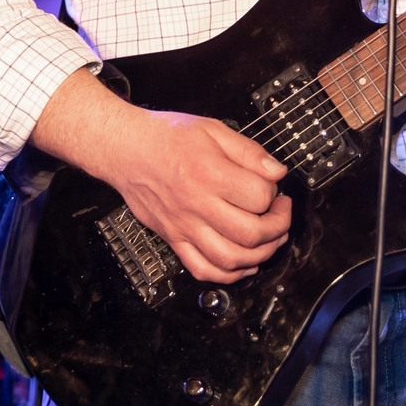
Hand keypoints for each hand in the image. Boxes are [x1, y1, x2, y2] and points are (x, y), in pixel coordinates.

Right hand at [34, 74, 291, 284]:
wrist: (125, 150)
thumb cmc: (166, 137)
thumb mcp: (212, 129)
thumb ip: (248, 151)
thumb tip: (277, 172)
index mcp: (209, 173)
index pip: (259, 196)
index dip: (275, 194)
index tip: (275, 189)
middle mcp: (196, 204)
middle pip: (250, 233)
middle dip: (277, 228)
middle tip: (280, 215)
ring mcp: (183, 226)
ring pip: (230, 258)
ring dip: (260, 255)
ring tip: (269, 241)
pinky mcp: (173, 239)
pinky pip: (202, 269)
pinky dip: (228, 275)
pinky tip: (243, 264)